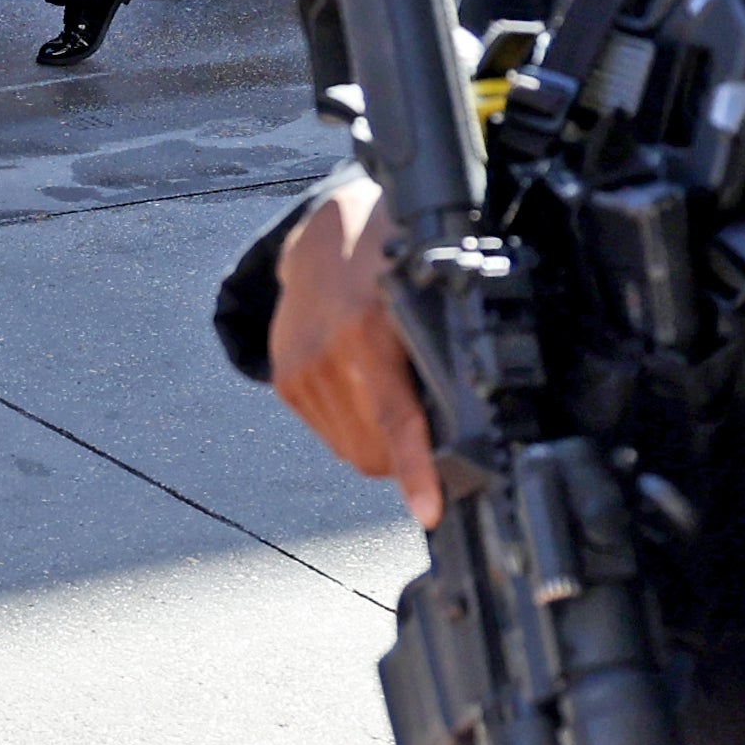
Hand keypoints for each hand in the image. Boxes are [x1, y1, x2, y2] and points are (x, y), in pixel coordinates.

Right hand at [269, 174, 441, 527]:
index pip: (397, 418)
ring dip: (378, 441)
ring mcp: (300, 371)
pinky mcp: (286, 381)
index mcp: (369, 333)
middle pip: (375, 453)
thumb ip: (435, 359)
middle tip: (428, 425)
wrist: (327, 234)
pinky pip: (330, 435)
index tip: (429, 510)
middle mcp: (327, 355)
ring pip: (353, 450)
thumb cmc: (390, 261)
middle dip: (406, 457)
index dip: (417, 471)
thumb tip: (458, 430)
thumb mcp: (423, 299)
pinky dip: (353, 425)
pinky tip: (361, 385)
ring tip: (387, 391)